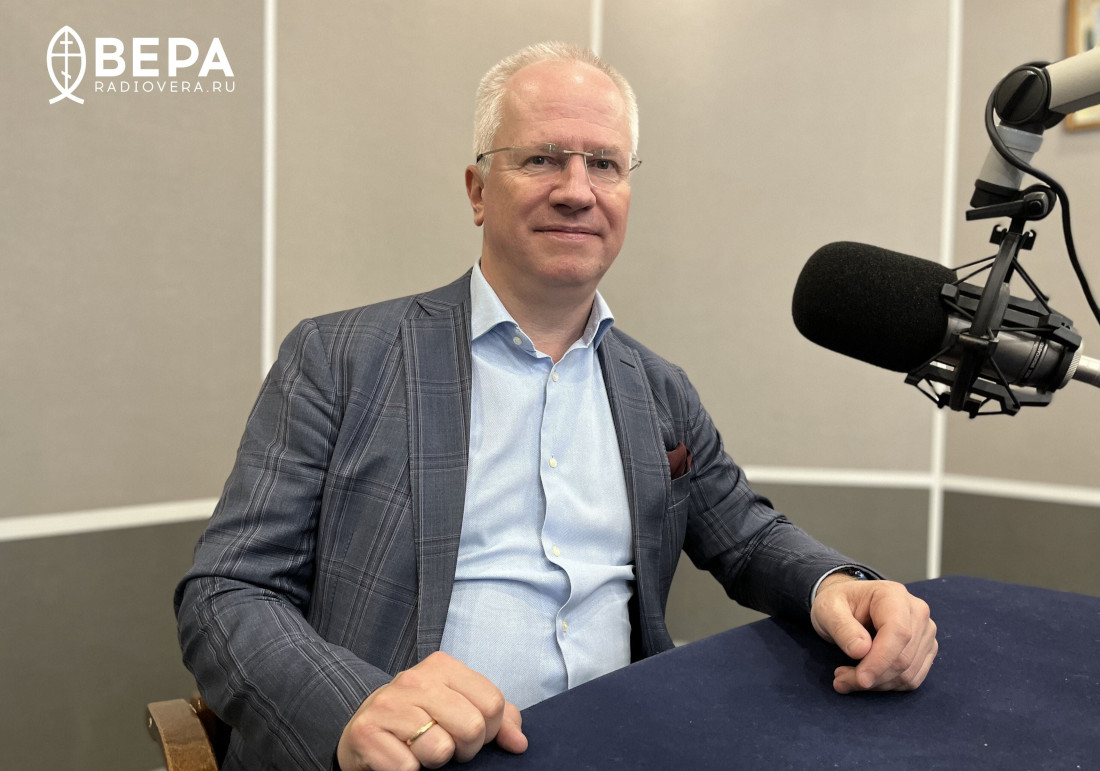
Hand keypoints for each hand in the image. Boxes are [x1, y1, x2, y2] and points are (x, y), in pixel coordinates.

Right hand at [336, 651, 527, 770]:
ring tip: (420, 751)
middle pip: (472, 726)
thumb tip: (519, 743)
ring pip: (440, 749)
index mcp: (442, 666)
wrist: (365, 732)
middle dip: (465, 749)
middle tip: (447, 747)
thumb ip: (497, 718)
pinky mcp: (366, 732)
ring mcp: (388, 704)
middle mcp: (414, 678)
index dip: (490, 731)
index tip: (470, 735)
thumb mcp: (459, 708)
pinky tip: (400, 757)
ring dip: (434, 762)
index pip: (493, 703)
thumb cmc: (420, 720)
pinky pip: (408, 768)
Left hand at [810, 576, 937, 693]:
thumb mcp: (828, 609)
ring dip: (876, 684)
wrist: (848, 604)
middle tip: (840, 680)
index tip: (860, 679)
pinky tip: (865, 678)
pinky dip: (886, 685)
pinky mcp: (925, 650)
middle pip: (903, 658)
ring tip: (846, 677)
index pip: (898, 632)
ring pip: (908, 673)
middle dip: (872, 676)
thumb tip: (861, 650)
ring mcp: (924, 632)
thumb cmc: (838, 603)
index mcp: (893, 595)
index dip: (880, 660)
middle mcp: (916, 612)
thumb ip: (841, 627)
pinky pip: (911, 679)